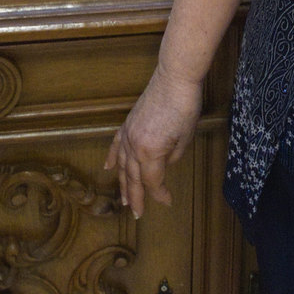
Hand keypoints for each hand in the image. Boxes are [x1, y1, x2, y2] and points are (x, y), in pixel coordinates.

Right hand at [104, 67, 203, 216]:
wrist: (174, 79)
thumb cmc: (184, 108)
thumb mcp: (184, 139)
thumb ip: (171, 157)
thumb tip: (163, 164)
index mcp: (150, 152)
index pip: (153, 181)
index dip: (159, 194)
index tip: (167, 201)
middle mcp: (134, 146)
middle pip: (134, 178)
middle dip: (136, 197)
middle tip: (137, 214)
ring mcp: (128, 134)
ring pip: (123, 165)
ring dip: (123, 183)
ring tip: (124, 199)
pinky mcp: (128, 124)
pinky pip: (117, 145)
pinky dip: (113, 158)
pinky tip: (109, 168)